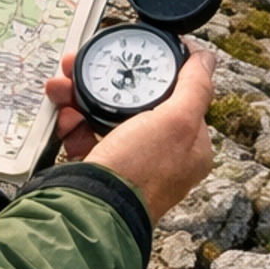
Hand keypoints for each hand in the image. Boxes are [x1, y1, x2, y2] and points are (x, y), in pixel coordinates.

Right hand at [42, 40, 217, 222]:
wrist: (92, 211)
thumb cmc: (139, 173)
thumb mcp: (175, 121)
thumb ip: (194, 87)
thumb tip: (207, 58)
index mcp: (190, 146)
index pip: (178, 95)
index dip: (152, 72)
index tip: (131, 56)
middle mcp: (163, 155)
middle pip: (136, 102)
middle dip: (107, 82)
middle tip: (83, 66)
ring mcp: (132, 162)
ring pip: (107, 116)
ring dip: (82, 97)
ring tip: (62, 87)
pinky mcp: (104, 169)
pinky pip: (88, 136)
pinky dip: (74, 123)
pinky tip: (65, 117)